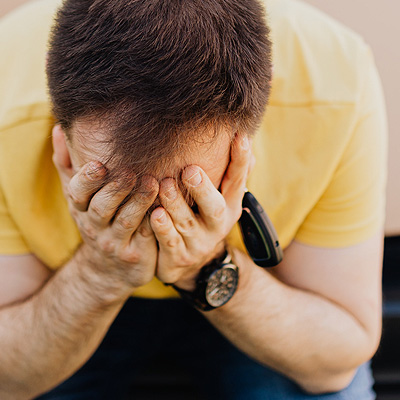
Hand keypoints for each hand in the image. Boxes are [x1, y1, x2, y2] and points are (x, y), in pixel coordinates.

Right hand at [52, 125, 158, 296]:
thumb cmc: (96, 220)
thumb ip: (67, 162)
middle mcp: (93, 226)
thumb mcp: (77, 196)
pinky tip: (167, 204)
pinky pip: (146, 236)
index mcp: (79, 208)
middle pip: (101, 207)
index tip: (98, 164)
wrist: (108, 270)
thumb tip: (57, 127)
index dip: (87, 180)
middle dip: (115, 189)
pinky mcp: (135, 255)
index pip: (77, 193)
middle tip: (131, 171)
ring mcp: (114, 242)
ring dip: (139, 201)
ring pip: (126, 221)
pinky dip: (155, 221)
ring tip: (152, 182)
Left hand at [151, 133, 253, 289]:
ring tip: (164, 185)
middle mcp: (218, 224)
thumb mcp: (219, 196)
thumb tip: (245, 136)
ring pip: (187, 223)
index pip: (238, 179)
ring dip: (176, 203)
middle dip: (203, 189)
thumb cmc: (201, 216)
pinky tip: (155, 214)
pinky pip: (169, 242)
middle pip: (214, 207)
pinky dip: (163, 228)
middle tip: (190, 170)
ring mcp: (199, 243)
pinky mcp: (179, 257)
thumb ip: (230, 171)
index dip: (240, 159)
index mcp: (229, 205)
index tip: (240, 137)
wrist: (188, 263)